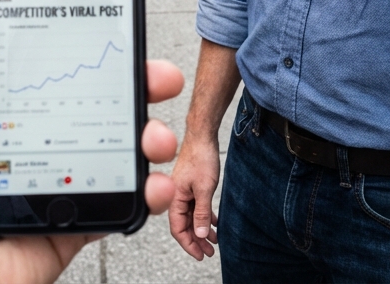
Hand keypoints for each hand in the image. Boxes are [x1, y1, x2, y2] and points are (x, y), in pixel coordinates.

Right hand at [168, 132, 220, 259]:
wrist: (202, 134)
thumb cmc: (201, 156)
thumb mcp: (204, 188)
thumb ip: (201, 212)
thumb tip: (199, 234)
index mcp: (174, 196)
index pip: (178, 228)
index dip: (188, 244)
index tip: (200, 254)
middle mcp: (176, 195)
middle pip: (184, 225)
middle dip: (196, 240)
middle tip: (209, 252)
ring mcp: (184, 190)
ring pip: (191, 216)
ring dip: (201, 229)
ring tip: (214, 241)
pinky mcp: (192, 185)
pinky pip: (196, 206)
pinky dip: (204, 216)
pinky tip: (214, 223)